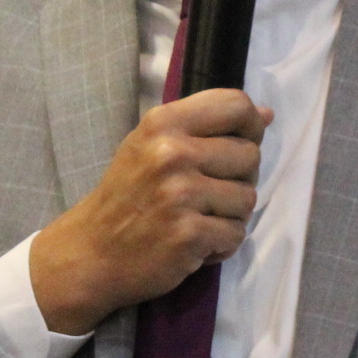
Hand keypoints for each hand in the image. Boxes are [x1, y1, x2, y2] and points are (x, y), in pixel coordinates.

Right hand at [30, 88, 270, 335]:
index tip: (243, 142)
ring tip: (197, 219)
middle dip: (239, 178)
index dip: (251, 124)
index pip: (235, 105)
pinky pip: (236, 234)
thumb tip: (266, 115)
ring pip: (248, 198)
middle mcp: (172, 153)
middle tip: (208, 194)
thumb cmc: (126, 197)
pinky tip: (194, 243)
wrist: (92, 252)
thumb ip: (204, 128)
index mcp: (163, 123)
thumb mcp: (152, 146)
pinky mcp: (189, 234)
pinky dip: (221, 244)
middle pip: (250, 155)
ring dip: (230, 215)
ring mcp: (180, 195)